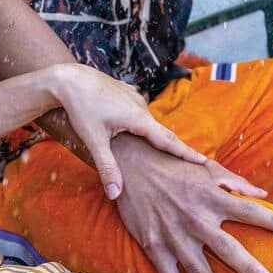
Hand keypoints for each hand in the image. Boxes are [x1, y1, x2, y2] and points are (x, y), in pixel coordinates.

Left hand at [42, 64, 211, 199]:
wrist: (69, 79)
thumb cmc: (81, 109)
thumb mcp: (94, 141)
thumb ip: (107, 168)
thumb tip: (116, 194)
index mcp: (139, 118)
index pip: (168, 141)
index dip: (186, 153)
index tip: (203, 162)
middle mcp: (141, 105)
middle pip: (159, 132)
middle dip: (171, 147)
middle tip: (186, 162)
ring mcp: (134, 97)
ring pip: (146, 122)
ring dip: (151, 135)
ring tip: (158, 151)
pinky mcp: (125, 92)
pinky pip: (138, 112)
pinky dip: (140, 124)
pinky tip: (132, 131)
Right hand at [109, 134, 272, 272]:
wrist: (130, 163)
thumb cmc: (173, 163)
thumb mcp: (206, 167)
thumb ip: (235, 181)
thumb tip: (263, 193)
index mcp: (212, 196)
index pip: (249, 210)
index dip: (272, 221)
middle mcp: (196, 218)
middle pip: (229, 249)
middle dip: (250, 270)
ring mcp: (174, 235)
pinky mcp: (154, 245)